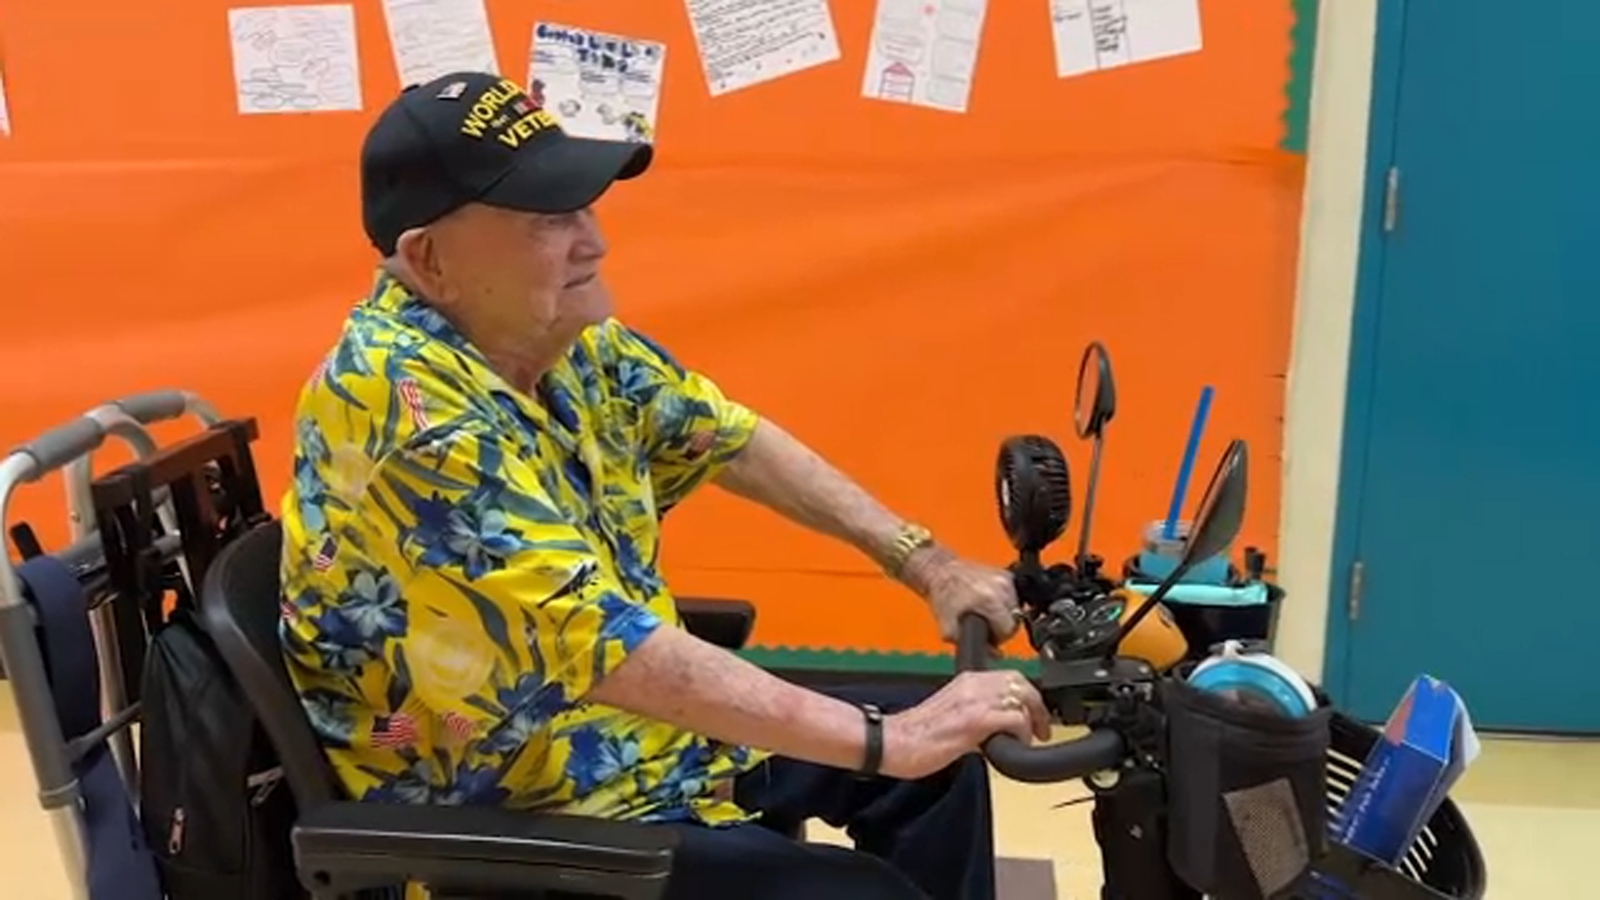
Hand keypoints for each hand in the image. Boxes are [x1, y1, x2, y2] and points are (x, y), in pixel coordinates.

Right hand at [879, 670, 1051, 779]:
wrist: (891, 742)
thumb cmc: (914, 735)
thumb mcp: (952, 716)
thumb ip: (976, 716)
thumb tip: (997, 731)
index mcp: (966, 682)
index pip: (1010, 677)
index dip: (1028, 697)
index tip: (1034, 717)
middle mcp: (972, 685)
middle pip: (1020, 683)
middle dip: (1037, 706)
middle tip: (1041, 730)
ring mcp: (974, 701)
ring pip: (1020, 697)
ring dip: (1031, 720)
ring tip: (1029, 739)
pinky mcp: (974, 721)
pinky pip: (1013, 719)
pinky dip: (1021, 733)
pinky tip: (1015, 746)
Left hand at [904, 548, 1022, 646]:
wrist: (939, 572)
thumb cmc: (942, 596)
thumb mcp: (949, 629)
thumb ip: (971, 645)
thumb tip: (996, 655)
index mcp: (990, 600)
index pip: (1009, 630)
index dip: (998, 638)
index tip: (988, 636)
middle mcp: (1001, 587)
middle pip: (1015, 620)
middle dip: (1001, 627)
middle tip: (985, 624)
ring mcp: (1005, 578)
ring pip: (1016, 608)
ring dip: (1004, 614)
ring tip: (985, 612)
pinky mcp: (1006, 573)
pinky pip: (1013, 595)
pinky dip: (1004, 601)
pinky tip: (988, 602)